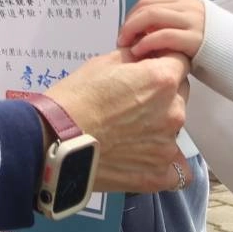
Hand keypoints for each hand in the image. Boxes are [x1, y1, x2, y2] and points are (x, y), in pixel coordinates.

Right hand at [45, 49, 191, 194]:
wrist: (52, 140)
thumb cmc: (74, 99)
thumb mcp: (103, 63)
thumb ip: (135, 58)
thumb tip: (146, 57)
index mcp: (161, 80)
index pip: (180, 62)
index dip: (162, 62)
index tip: (147, 69)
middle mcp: (173, 112)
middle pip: (179, 95)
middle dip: (161, 94)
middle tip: (131, 101)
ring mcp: (167, 146)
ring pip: (174, 129)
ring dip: (158, 125)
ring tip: (126, 131)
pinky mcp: (157, 174)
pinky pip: (175, 170)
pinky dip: (162, 162)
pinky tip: (142, 157)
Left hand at [117, 0, 205, 60]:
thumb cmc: (212, 47)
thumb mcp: (190, 29)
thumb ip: (171, 25)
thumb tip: (144, 32)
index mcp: (183, 2)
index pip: (148, 1)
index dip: (131, 16)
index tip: (124, 31)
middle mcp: (186, 7)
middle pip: (146, 8)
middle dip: (128, 24)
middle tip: (120, 40)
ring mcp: (192, 21)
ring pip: (151, 17)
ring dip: (133, 31)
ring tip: (126, 47)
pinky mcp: (195, 39)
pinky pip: (163, 36)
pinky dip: (146, 42)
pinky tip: (139, 52)